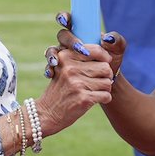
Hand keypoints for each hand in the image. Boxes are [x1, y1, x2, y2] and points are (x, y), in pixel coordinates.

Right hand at [35, 12, 114, 136]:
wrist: (47, 113)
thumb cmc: (60, 88)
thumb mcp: (64, 67)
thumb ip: (80, 55)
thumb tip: (105, 42)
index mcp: (66, 56)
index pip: (96, 50)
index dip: (105, 57)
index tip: (105, 62)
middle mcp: (70, 68)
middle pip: (105, 67)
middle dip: (106, 76)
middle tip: (98, 81)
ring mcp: (76, 83)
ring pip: (108, 82)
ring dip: (105, 89)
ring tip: (94, 91)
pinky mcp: (83, 98)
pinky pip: (106, 95)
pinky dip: (104, 99)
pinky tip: (95, 99)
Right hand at [46, 12, 125, 82]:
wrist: (106, 84)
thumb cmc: (111, 62)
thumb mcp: (117, 51)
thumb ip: (117, 41)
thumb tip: (107, 38)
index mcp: (80, 33)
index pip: (69, 20)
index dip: (64, 17)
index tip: (65, 20)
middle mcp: (68, 43)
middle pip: (62, 36)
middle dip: (70, 41)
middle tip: (81, 49)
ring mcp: (62, 57)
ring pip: (52, 52)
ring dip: (53, 55)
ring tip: (56, 62)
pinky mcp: (58, 71)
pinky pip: (51, 68)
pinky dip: (50, 69)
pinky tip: (52, 74)